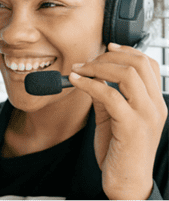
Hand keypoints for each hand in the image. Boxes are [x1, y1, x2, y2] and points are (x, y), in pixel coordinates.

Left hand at [69, 42, 167, 199]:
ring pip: (127, 74)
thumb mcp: (114, 117)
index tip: (107, 47)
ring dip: (98, 66)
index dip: (127, 50)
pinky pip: (110, 95)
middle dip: (110, 56)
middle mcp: (155, 106)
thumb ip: (107, 95)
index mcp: (155, 102)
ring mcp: (146, 116)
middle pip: (139, 63)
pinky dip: (89, 84)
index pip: (148, 64)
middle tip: (88, 61)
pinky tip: (75, 82)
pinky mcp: (132, 127)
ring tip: (79, 70)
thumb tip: (93, 75)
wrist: (126, 185)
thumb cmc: (121, 152)